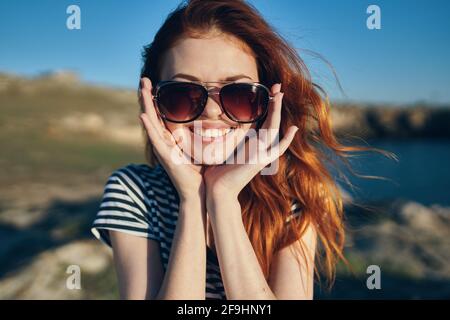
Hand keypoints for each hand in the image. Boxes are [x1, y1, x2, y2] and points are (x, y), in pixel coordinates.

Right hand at [139, 77, 204, 201]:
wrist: (200, 191)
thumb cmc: (203, 171)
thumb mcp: (205, 146)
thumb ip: (208, 132)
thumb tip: (222, 118)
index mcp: (172, 138)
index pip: (162, 114)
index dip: (157, 98)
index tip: (155, 81)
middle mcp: (164, 141)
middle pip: (153, 114)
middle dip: (147, 96)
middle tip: (144, 78)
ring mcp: (163, 148)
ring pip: (151, 122)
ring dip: (145, 105)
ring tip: (141, 89)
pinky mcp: (165, 157)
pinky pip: (155, 139)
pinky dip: (148, 127)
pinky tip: (143, 115)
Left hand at [203, 83, 297, 200]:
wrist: (218, 190)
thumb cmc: (215, 172)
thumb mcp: (218, 149)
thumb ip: (221, 138)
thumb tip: (206, 126)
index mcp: (249, 143)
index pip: (262, 120)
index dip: (267, 106)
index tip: (269, 92)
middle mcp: (258, 147)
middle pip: (270, 120)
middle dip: (274, 103)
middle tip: (278, 86)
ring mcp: (262, 153)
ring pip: (273, 127)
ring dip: (277, 111)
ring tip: (280, 93)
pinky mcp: (261, 161)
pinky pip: (278, 148)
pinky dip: (286, 140)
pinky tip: (293, 128)